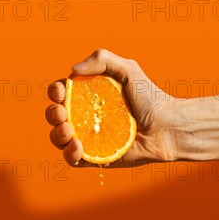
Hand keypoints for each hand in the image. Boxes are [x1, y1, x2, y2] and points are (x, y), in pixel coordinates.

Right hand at [46, 49, 179, 167]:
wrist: (166, 128)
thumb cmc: (150, 99)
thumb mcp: (128, 69)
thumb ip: (103, 60)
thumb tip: (73, 70)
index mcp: (88, 95)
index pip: (61, 93)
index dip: (55, 92)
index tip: (61, 93)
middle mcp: (85, 116)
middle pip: (55, 116)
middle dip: (52, 115)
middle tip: (64, 115)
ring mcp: (88, 138)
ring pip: (58, 139)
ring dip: (57, 135)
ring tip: (69, 131)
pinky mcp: (94, 158)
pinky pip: (72, 159)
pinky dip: (69, 153)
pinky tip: (78, 147)